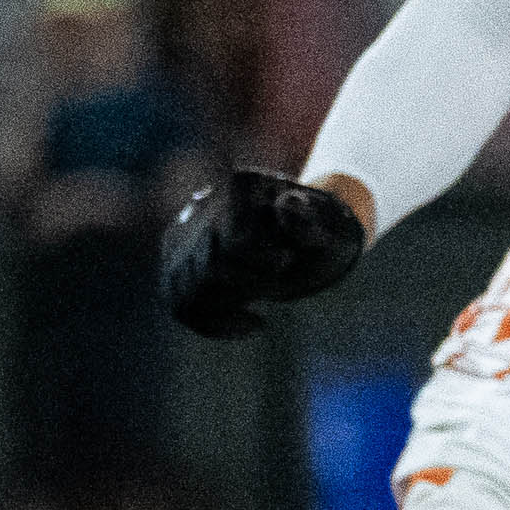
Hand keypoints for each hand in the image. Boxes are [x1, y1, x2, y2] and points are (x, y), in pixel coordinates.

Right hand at [159, 168, 366, 338]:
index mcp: (242, 185)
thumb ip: (310, 222)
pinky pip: (178, 304)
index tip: (285, 262)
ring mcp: (186, 235)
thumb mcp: (332, 225)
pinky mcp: (180, 265)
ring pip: (184, 288)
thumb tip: (285, 208)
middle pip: (207, 267)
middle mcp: (204, 205)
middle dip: (248, 286)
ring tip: (264, 297)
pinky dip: (212, 324)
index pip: (232, 241)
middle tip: (278, 283)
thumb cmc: (324, 230)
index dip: (259, 263)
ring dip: (230, 305)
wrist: (311, 234)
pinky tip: (254, 322)